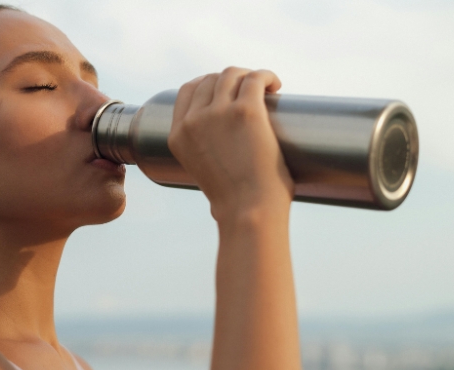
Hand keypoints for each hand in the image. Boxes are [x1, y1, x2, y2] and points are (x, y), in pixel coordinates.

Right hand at [167, 67, 293, 224]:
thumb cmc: (234, 201)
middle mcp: (194, 121)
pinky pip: (255, 78)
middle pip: (210, 80)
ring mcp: (218, 113)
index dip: (208, 84)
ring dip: (249, 76)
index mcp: (178, 136)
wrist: (248, 210)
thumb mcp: (203, 173)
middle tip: (251, 93)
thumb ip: (205, 156)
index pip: (187, 91)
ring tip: (265, 89)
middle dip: (231, 80)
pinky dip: (267, 76)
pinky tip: (275, 85)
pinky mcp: (246, 111)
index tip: (226, 90)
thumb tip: (223, 150)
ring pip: (232, 74)